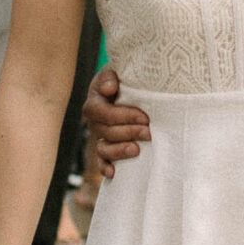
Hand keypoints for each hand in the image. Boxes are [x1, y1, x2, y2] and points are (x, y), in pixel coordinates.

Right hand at [82, 65, 148, 181]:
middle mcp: (95, 121)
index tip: (145, 117)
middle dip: (128, 133)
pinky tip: (113, 173)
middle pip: (106, 132)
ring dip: (119, 151)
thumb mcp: (116, 71)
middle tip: (148, 132)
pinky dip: (105, 168)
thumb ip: (109, 76)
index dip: (123, 116)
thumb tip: (109, 89)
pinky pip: (101, 161)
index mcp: (95, 102)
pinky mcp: (106, 148)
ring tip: (137, 150)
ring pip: (103, 149)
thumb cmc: (124, 79)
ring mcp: (100, 136)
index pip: (103, 113)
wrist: (128, 88)